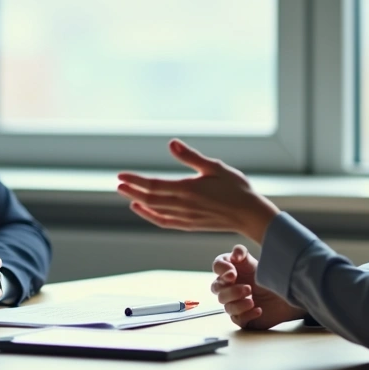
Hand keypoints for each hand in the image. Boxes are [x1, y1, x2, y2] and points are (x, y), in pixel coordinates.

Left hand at [117, 139, 280, 242]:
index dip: (136, 180)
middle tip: (118, 184)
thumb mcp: (215, 167)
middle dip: (133, 191)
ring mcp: (186, 218)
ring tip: (128, 195)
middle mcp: (183, 205)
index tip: (121, 175)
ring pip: (156, 211)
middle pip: (150, 199)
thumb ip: (191, 157)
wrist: (250, 214)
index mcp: (188, 189)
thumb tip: (172, 144)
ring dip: (140, 202)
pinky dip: (152, 216)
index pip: (154, 185)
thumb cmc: (236, 188)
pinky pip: (165, 222)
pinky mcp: (190, 225)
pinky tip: (145, 209)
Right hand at [212, 245, 303, 329]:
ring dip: (238, 304)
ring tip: (252, 300)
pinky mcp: (242, 317)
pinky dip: (247, 315)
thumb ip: (244, 254)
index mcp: (231, 270)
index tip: (232, 273)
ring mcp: (235, 302)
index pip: (217, 266)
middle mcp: (230, 286)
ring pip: (226, 306)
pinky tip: (258, 310)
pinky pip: (238, 319)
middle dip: (231, 290)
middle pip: (217, 289)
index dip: (222, 270)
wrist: (288, 296)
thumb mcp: (257, 263)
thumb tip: (235, 254)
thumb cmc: (270, 277)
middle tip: (248, 288)